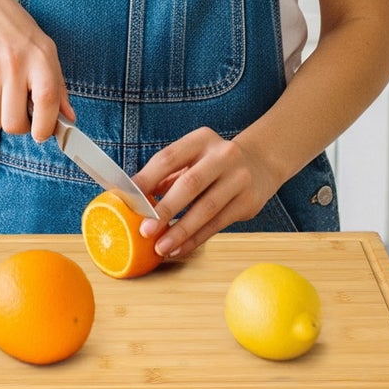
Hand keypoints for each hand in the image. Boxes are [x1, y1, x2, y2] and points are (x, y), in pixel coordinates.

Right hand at [0, 0, 74, 139]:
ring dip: (5, 114)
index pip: (46, 101)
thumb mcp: (47, 53)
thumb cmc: (20, 35)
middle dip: (22, 127)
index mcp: (40, 59)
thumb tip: (69, 119)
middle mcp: (14, 65)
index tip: (43, 133)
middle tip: (25, 115)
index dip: (45, 126)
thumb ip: (59, 88)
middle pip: (15, 122)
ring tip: (9, 91)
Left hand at [133, 128, 281, 259]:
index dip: (147, 179)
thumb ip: (167, 175)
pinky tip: (179, 249)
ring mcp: (239, 178)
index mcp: (201, 139)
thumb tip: (135, 198)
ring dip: (180, 231)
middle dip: (165, 209)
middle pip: (189, 184)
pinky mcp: (248, 201)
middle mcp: (223, 155)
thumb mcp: (193, 158)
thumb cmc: (214, 164)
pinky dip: (196, 239)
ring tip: (161, 247)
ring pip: (206, 208)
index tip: (128, 198)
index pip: (169, 158)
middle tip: (145, 230)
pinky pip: (217, 224)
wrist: (260, 164)